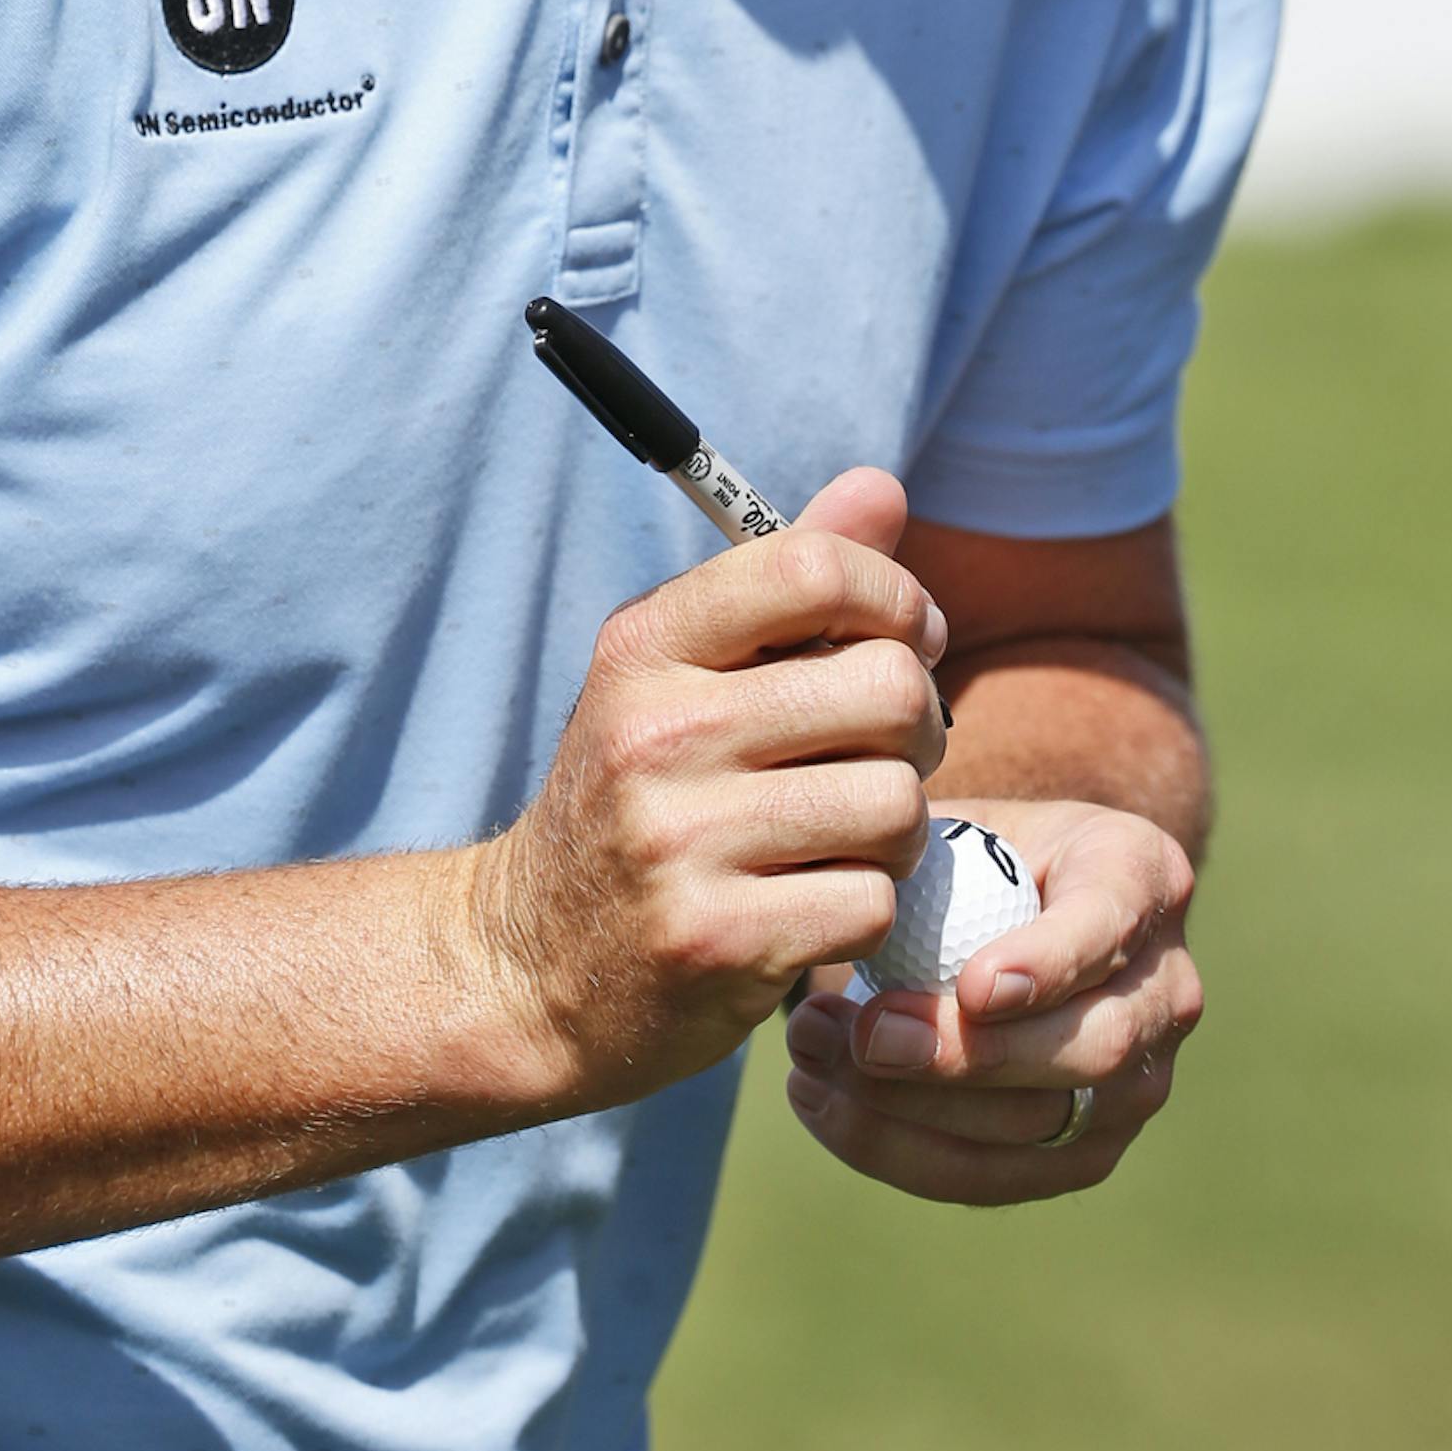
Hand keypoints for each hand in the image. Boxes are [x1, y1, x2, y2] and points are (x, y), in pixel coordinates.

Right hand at [470, 472, 949, 1113]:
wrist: (531, 964)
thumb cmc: (638, 794)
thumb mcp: (681, 671)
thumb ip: (788, 580)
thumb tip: (885, 485)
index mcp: (647, 645)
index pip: (814, 568)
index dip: (896, 596)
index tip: (905, 637)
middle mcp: (658, 732)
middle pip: (887, 687)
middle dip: (920, 723)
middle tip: (887, 751)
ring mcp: (682, 842)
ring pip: (896, 803)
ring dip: (898, 826)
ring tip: (849, 832)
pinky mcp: (718, 941)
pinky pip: (874, 901)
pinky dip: (867, 905)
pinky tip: (816, 901)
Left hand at [782, 796, 1200, 1204]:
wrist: (1001, 912)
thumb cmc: (968, 854)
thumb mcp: (958, 825)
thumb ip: (920, 849)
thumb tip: (853, 883)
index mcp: (1143, 877)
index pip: (1110, 925)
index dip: (1049, 964)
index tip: (972, 987)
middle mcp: (1165, 989)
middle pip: (1092, 1048)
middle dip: (972, 1055)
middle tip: (866, 1035)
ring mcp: (1136, 1083)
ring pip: (1041, 1128)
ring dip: (913, 1106)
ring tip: (814, 1056)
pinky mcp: (1084, 1150)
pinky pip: (996, 1175)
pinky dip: (899, 1148)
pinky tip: (821, 1103)